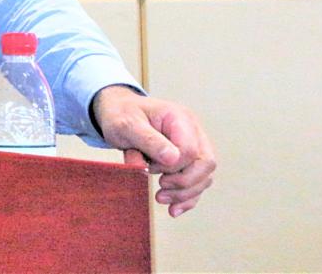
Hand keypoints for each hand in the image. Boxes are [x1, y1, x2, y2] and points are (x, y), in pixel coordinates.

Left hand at [92, 85, 216, 216]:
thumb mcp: (127, 125)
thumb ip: (148, 140)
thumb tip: (173, 159)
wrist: (116, 112)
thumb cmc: (121, 115)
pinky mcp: (187, 161)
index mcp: (179, 118)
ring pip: (204, 177)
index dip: (173, 166)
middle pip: (205, 164)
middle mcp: (192, 131)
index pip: (189, 150)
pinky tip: (174, 209)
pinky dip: (187, 198)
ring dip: (185, 194)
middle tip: (160, 190)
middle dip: (184, 183)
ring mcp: (193, 146)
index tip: (151, 167)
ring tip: (160, 199)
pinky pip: (197, 183)